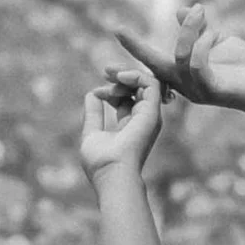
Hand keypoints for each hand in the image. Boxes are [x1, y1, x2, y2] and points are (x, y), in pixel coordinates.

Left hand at [80, 65, 165, 180]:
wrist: (111, 174)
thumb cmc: (101, 162)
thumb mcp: (92, 132)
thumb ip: (93, 114)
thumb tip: (92, 94)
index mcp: (130, 126)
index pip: (127, 98)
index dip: (112, 89)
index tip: (97, 92)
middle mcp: (143, 120)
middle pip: (138, 88)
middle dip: (121, 75)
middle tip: (106, 71)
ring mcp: (149, 115)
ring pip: (147, 82)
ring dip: (127, 73)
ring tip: (110, 74)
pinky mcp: (152, 112)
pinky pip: (152, 84)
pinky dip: (136, 75)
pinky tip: (119, 78)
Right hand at [108, 2, 244, 118]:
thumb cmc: (244, 67)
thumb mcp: (218, 42)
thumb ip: (198, 29)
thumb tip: (182, 10)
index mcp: (183, 75)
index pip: (153, 62)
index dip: (135, 48)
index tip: (115, 31)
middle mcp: (185, 86)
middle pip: (153, 66)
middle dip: (136, 48)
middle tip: (117, 29)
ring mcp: (197, 90)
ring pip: (179, 57)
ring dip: (190, 30)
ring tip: (202, 12)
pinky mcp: (213, 89)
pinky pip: (197, 63)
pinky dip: (203, 42)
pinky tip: (214, 33)